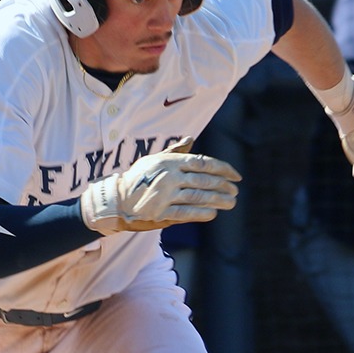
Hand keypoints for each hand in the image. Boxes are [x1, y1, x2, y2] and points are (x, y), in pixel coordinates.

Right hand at [79, 137, 240, 234]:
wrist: (117, 198)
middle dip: (224, 186)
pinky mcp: (160, 212)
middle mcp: (169, 176)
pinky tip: (213, 213)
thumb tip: (191, 139)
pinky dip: (202, 213)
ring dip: (218, 200)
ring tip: (230, 203)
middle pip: (204, 180)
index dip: (223, 169)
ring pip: (198, 197)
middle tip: (235, 191)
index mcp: (170, 161)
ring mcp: (165, 194)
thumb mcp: (155, 159)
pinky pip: (186, 212)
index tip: (236, 176)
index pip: (204, 163)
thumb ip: (175, 151)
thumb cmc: (138, 177)